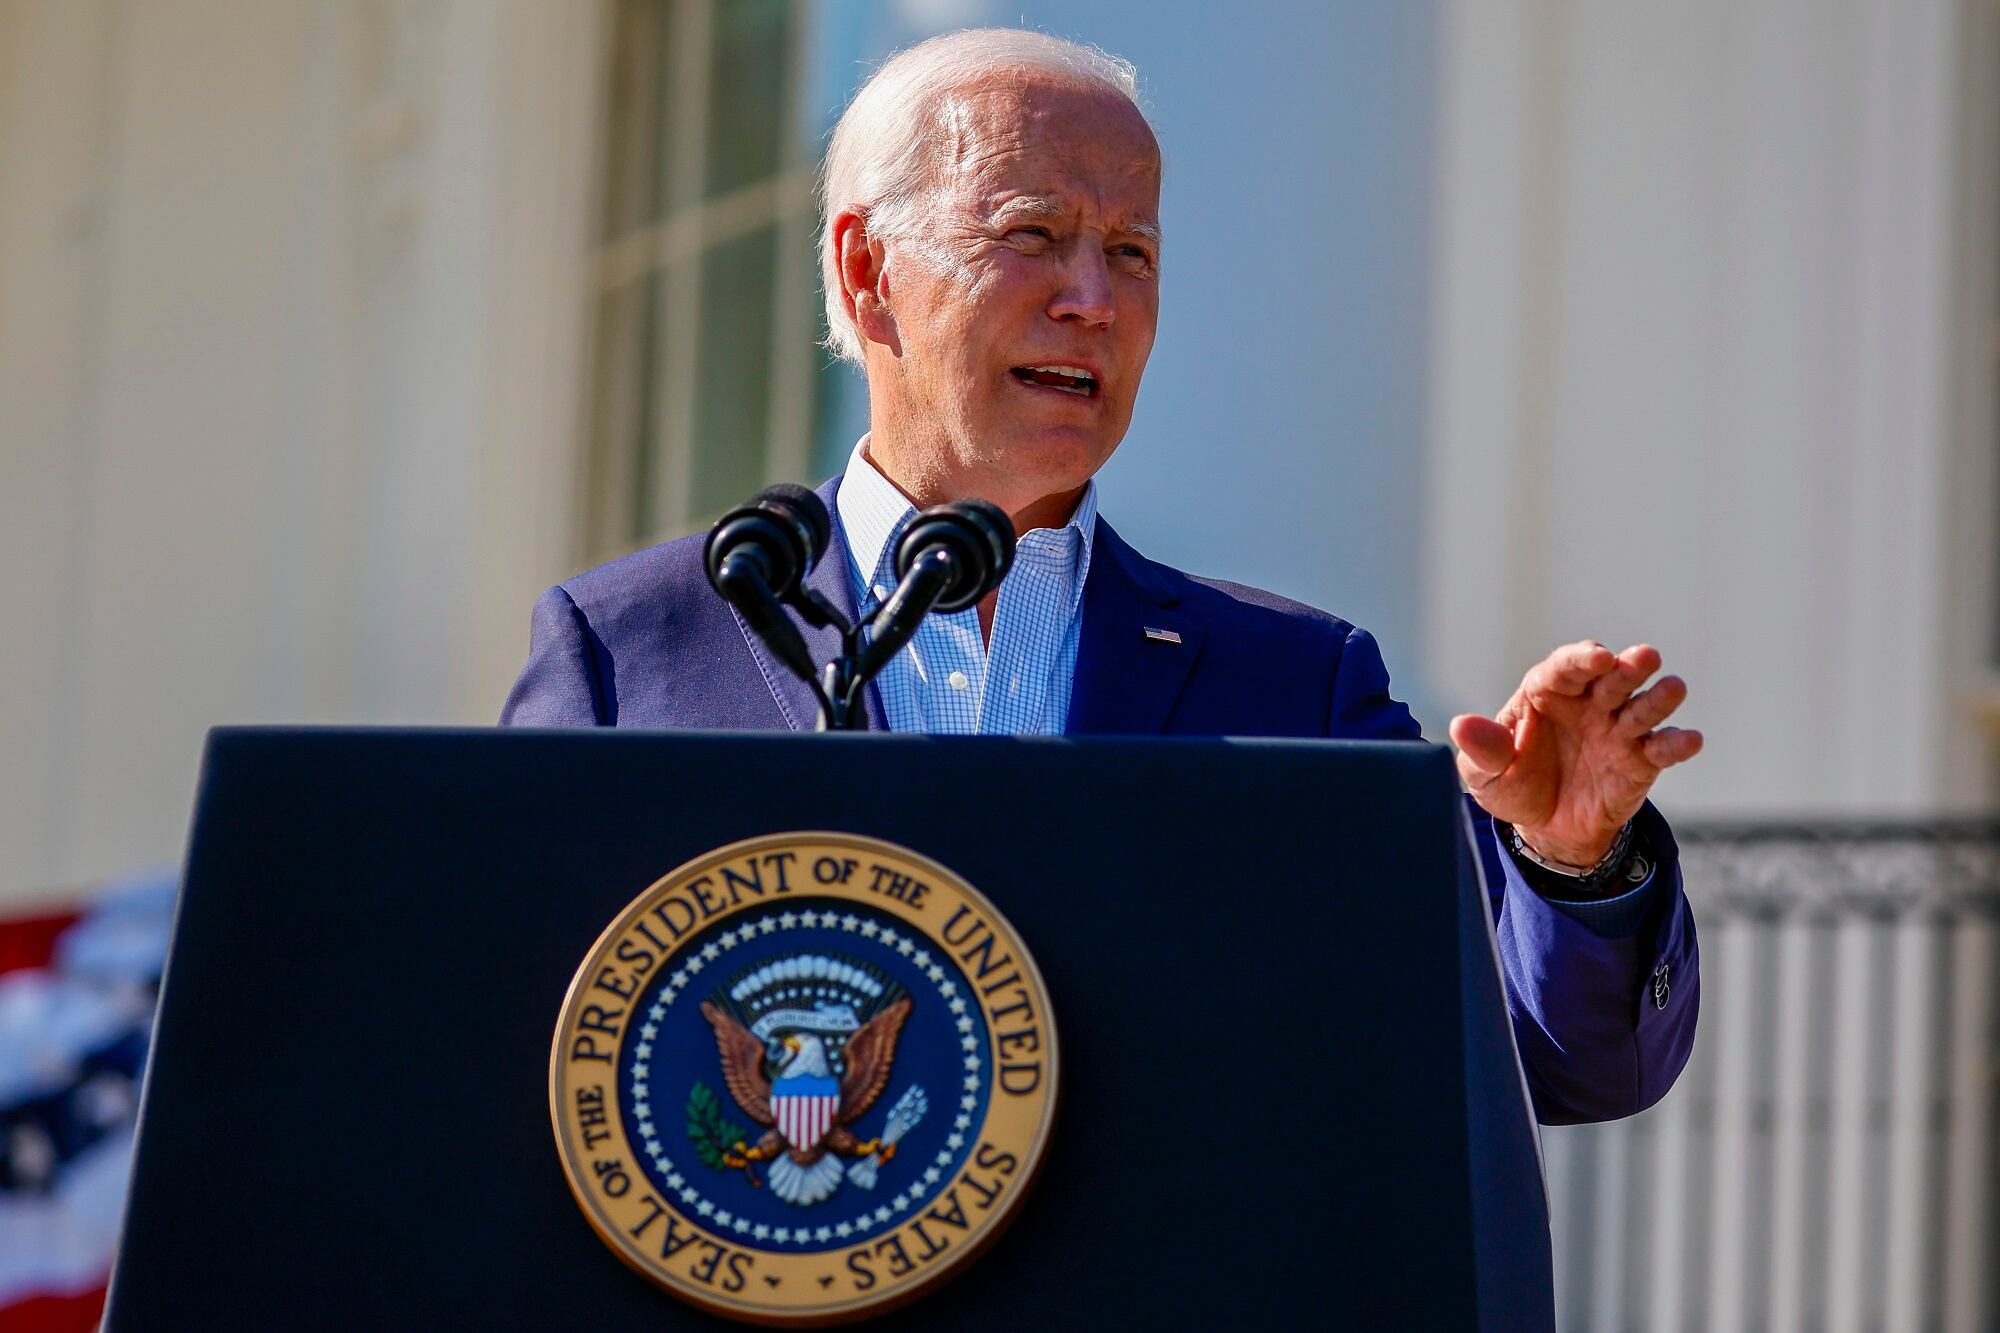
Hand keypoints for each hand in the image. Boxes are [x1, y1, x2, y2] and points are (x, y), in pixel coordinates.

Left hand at [1449, 642, 1702, 865]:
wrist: (1546, 829)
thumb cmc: (1514, 786)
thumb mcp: (1485, 774)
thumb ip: (1481, 750)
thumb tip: (1461, 725)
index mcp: (1548, 693)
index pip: (1565, 667)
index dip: (1582, 659)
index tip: (1598, 657)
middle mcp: (1588, 704)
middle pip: (1611, 678)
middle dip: (1628, 667)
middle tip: (1644, 657)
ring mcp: (1618, 731)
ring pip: (1642, 707)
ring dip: (1658, 698)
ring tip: (1673, 688)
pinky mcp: (1641, 762)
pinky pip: (1662, 749)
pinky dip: (1677, 743)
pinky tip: (1689, 740)